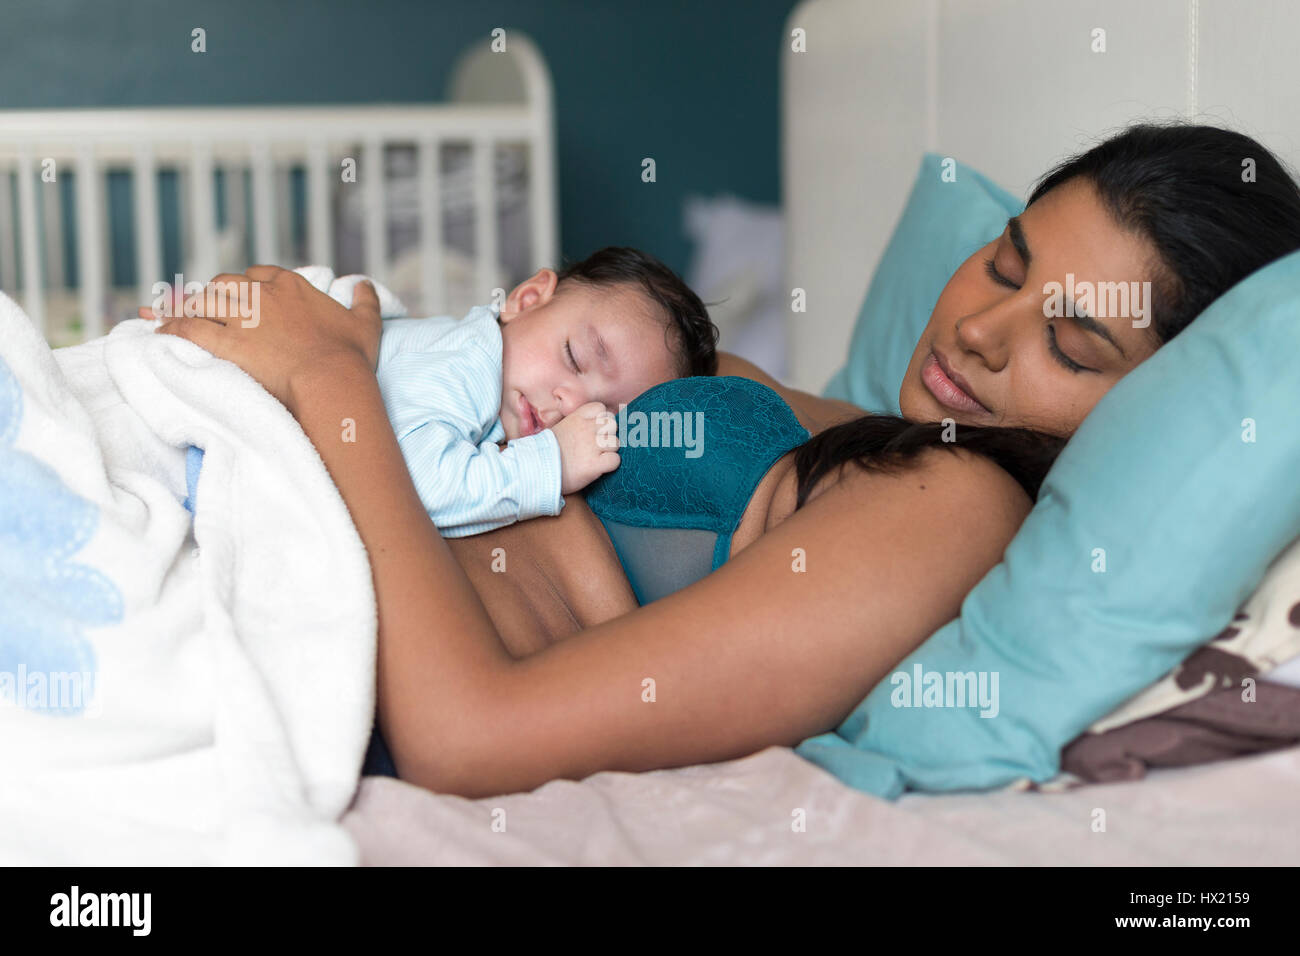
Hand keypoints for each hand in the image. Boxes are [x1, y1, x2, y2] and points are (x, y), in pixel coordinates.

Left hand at [138, 265, 381, 410]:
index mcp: (291, 286)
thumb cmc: (350, 356)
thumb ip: (366, 300)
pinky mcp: (226, 341)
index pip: (259, 274)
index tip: (242, 295)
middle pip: (225, 284)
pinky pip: (190, 327)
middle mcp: (262, 295)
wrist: (332, 380)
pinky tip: (161, 331)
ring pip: (203, 301)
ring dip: (186, 307)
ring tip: (172, 315)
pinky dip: (173, 327)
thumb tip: (365, 284)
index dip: (247, 284)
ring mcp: (242, 316)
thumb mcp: (366, 323)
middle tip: (202, 306)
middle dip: (212, 294)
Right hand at [551, 402, 619, 493]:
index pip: (602, 409)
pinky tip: (598, 468)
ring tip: (594, 458)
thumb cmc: (545, 451)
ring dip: (609, 452)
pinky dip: (610, 465)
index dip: (601, 419)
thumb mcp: (558, 428)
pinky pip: (615, 460)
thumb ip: (575, 424)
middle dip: (607, 435)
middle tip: (596, 446)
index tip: (593, 430)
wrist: (534, 469)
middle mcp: (586, 428)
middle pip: (612, 424)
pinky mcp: (595, 464)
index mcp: (577, 417)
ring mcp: (592, 446)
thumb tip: (588, 424)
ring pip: (616, 443)